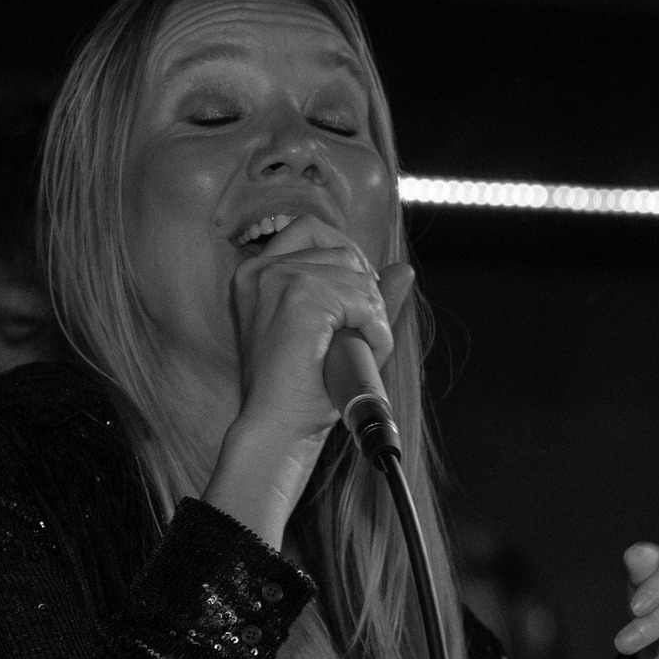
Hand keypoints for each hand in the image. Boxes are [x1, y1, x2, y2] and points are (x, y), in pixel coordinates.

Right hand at [204, 218, 414, 547]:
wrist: (276, 430)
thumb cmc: (297, 391)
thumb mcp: (330, 334)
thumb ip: (363, 297)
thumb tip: (404, 269)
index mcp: (255, 273)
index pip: (311, 229)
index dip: (346, 259)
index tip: (354, 302)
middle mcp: (260, 268)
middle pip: (342, 248)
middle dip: (364, 290)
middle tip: (357, 335)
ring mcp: (278, 278)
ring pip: (357, 275)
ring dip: (372, 317)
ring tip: (354, 353)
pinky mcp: (301, 295)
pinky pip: (363, 298)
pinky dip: (375, 330)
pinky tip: (362, 354)